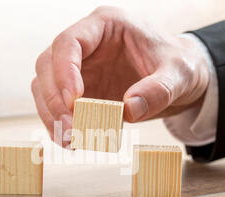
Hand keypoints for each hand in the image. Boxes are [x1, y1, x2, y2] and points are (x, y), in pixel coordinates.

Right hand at [31, 6, 209, 145]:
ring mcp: (79, 69)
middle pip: (47, 65)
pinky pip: (57, 108)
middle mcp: (86, 45)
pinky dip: (60, 126)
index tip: (74, 101)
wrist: (178, 81)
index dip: (64, 71)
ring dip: (52, 116)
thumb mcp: (179, 75)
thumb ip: (159, 90)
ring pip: (44, 87)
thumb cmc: (178, 66)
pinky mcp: (79, 93)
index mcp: (105, 25)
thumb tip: (129, 109)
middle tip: (71, 128)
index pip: (69, 42)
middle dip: (54, 99)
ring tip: (72, 140)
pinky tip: (74, 142)